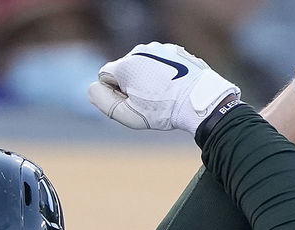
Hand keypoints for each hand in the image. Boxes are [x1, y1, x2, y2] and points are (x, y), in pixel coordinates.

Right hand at [88, 42, 238, 134]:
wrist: (200, 102)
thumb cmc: (164, 111)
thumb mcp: (129, 115)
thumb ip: (104, 102)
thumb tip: (93, 87)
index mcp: (125, 64)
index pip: (105, 76)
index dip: (116, 93)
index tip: (133, 102)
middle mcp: (140, 51)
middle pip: (125, 69)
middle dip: (132, 83)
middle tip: (151, 101)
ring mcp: (159, 49)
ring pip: (144, 65)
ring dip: (148, 78)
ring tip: (165, 94)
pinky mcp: (175, 51)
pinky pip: (162, 62)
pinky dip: (165, 73)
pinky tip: (174, 86)